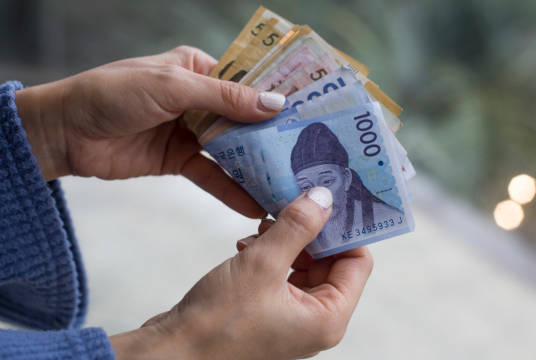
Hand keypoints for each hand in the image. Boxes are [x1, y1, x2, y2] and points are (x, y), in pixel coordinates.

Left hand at [14, 46, 285, 216]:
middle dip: (272, 136)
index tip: (310, 113)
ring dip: (256, 165)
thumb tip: (275, 104)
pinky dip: (231, 189)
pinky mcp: (180, 160)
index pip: (245, 82)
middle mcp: (199, 98)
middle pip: (244, 118)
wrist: (65, 133)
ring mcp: (191, 131)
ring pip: (232, 149)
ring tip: (288, 182)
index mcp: (198, 68)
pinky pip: (211, 175)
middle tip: (308, 153)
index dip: (275, 97)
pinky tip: (254, 203)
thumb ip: (224, 98)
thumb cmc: (114, 95)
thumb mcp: (173, 87)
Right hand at [109, 187, 373, 359]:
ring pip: (305, 264)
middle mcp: (316, 321)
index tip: (324, 199)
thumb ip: (297, 227)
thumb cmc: (217, 321)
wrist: (172, 353)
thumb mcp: (262, 264)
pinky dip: (270, 255)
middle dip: (310, 232)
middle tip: (286, 208)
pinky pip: (283, 275)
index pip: (358, 261)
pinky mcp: (270, 312)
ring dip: (286, 241)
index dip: (343, 229)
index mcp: (328, 317)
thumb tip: (324, 197)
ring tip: (258, 230)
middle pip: (332, 261)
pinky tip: (246, 245)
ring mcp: (293, 318)